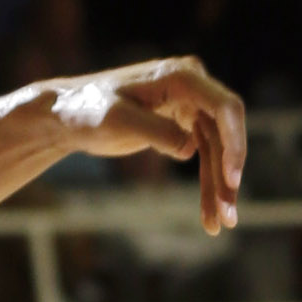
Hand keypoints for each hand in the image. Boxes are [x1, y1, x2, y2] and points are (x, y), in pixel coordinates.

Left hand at [46, 57, 248, 230]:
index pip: (224, 108)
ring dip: (220, 186)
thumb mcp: (117, 121)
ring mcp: (189, 104)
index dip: (235, 144)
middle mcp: (192, 86)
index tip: (232, 180)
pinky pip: (204, 155)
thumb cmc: (88, 111)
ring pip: (217, 149)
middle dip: (228, 175)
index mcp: (181, 76)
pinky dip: (207, 183)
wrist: (66, 114)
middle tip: (228, 216)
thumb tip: (191, 148)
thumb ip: (156, 131)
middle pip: (226, 133)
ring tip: (220, 224)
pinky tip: (208, 214)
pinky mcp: (182, 123)